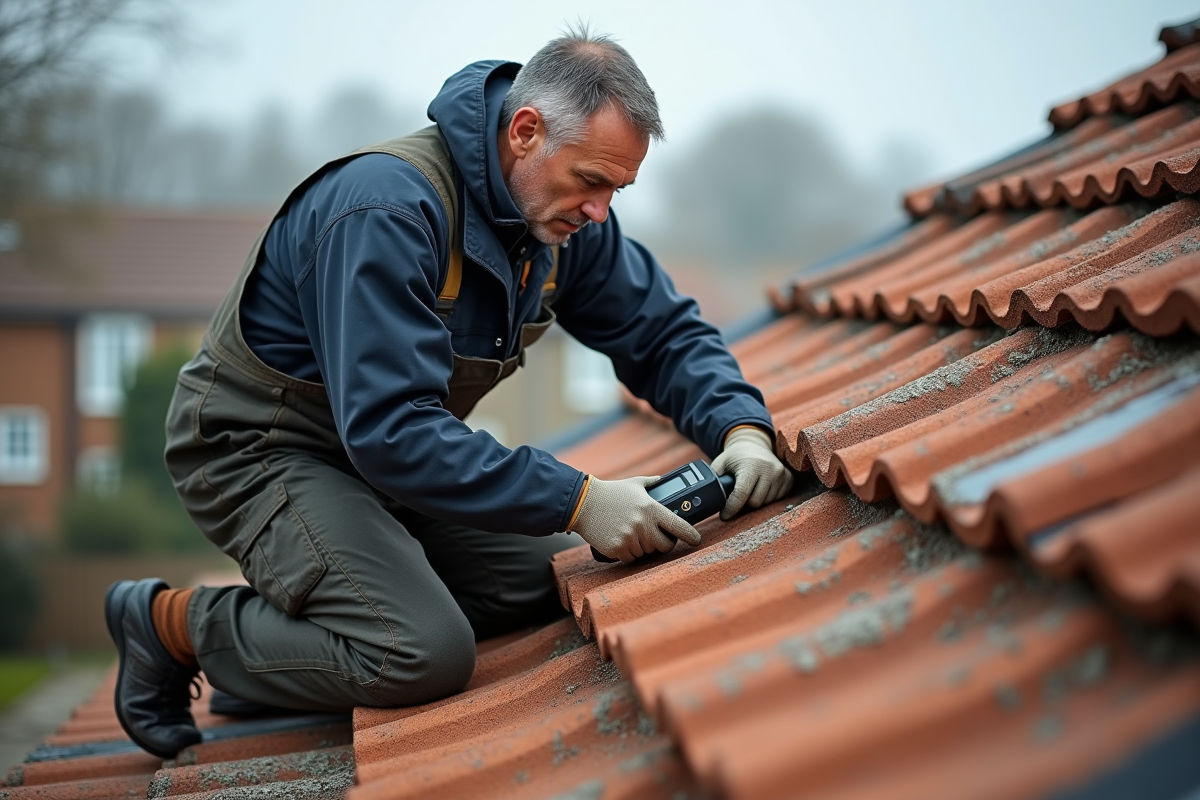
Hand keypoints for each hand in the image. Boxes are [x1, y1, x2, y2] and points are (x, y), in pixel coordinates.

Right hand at [571, 476, 701, 563]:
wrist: (583, 502)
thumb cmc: (611, 492)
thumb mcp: (634, 484)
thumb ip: (652, 483)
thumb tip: (664, 480)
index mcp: (651, 508)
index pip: (679, 526)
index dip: (691, 535)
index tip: (696, 540)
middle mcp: (642, 524)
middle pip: (664, 545)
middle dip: (662, 543)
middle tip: (654, 537)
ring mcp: (629, 538)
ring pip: (646, 553)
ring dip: (642, 547)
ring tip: (631, 534)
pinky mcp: (616, 548)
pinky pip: (630, 558)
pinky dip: (628, 553)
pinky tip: (621, 541)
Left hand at [712, 427, 793, 519]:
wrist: (753, 444)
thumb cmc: (735, 457)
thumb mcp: (720, 464)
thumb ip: (715, 481)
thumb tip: (707, 500)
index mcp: (751, 465)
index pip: (742, 495)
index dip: (731, 508)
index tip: (724, 516)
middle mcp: (769, 469)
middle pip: (755, 503)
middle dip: (744, 504)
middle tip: (737, 497)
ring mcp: (782, 474)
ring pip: (766, 503)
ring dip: (756, 501)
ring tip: (750, 489)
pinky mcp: (789, 479)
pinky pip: (777, 500)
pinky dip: (767, 498)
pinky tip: (761, 488)